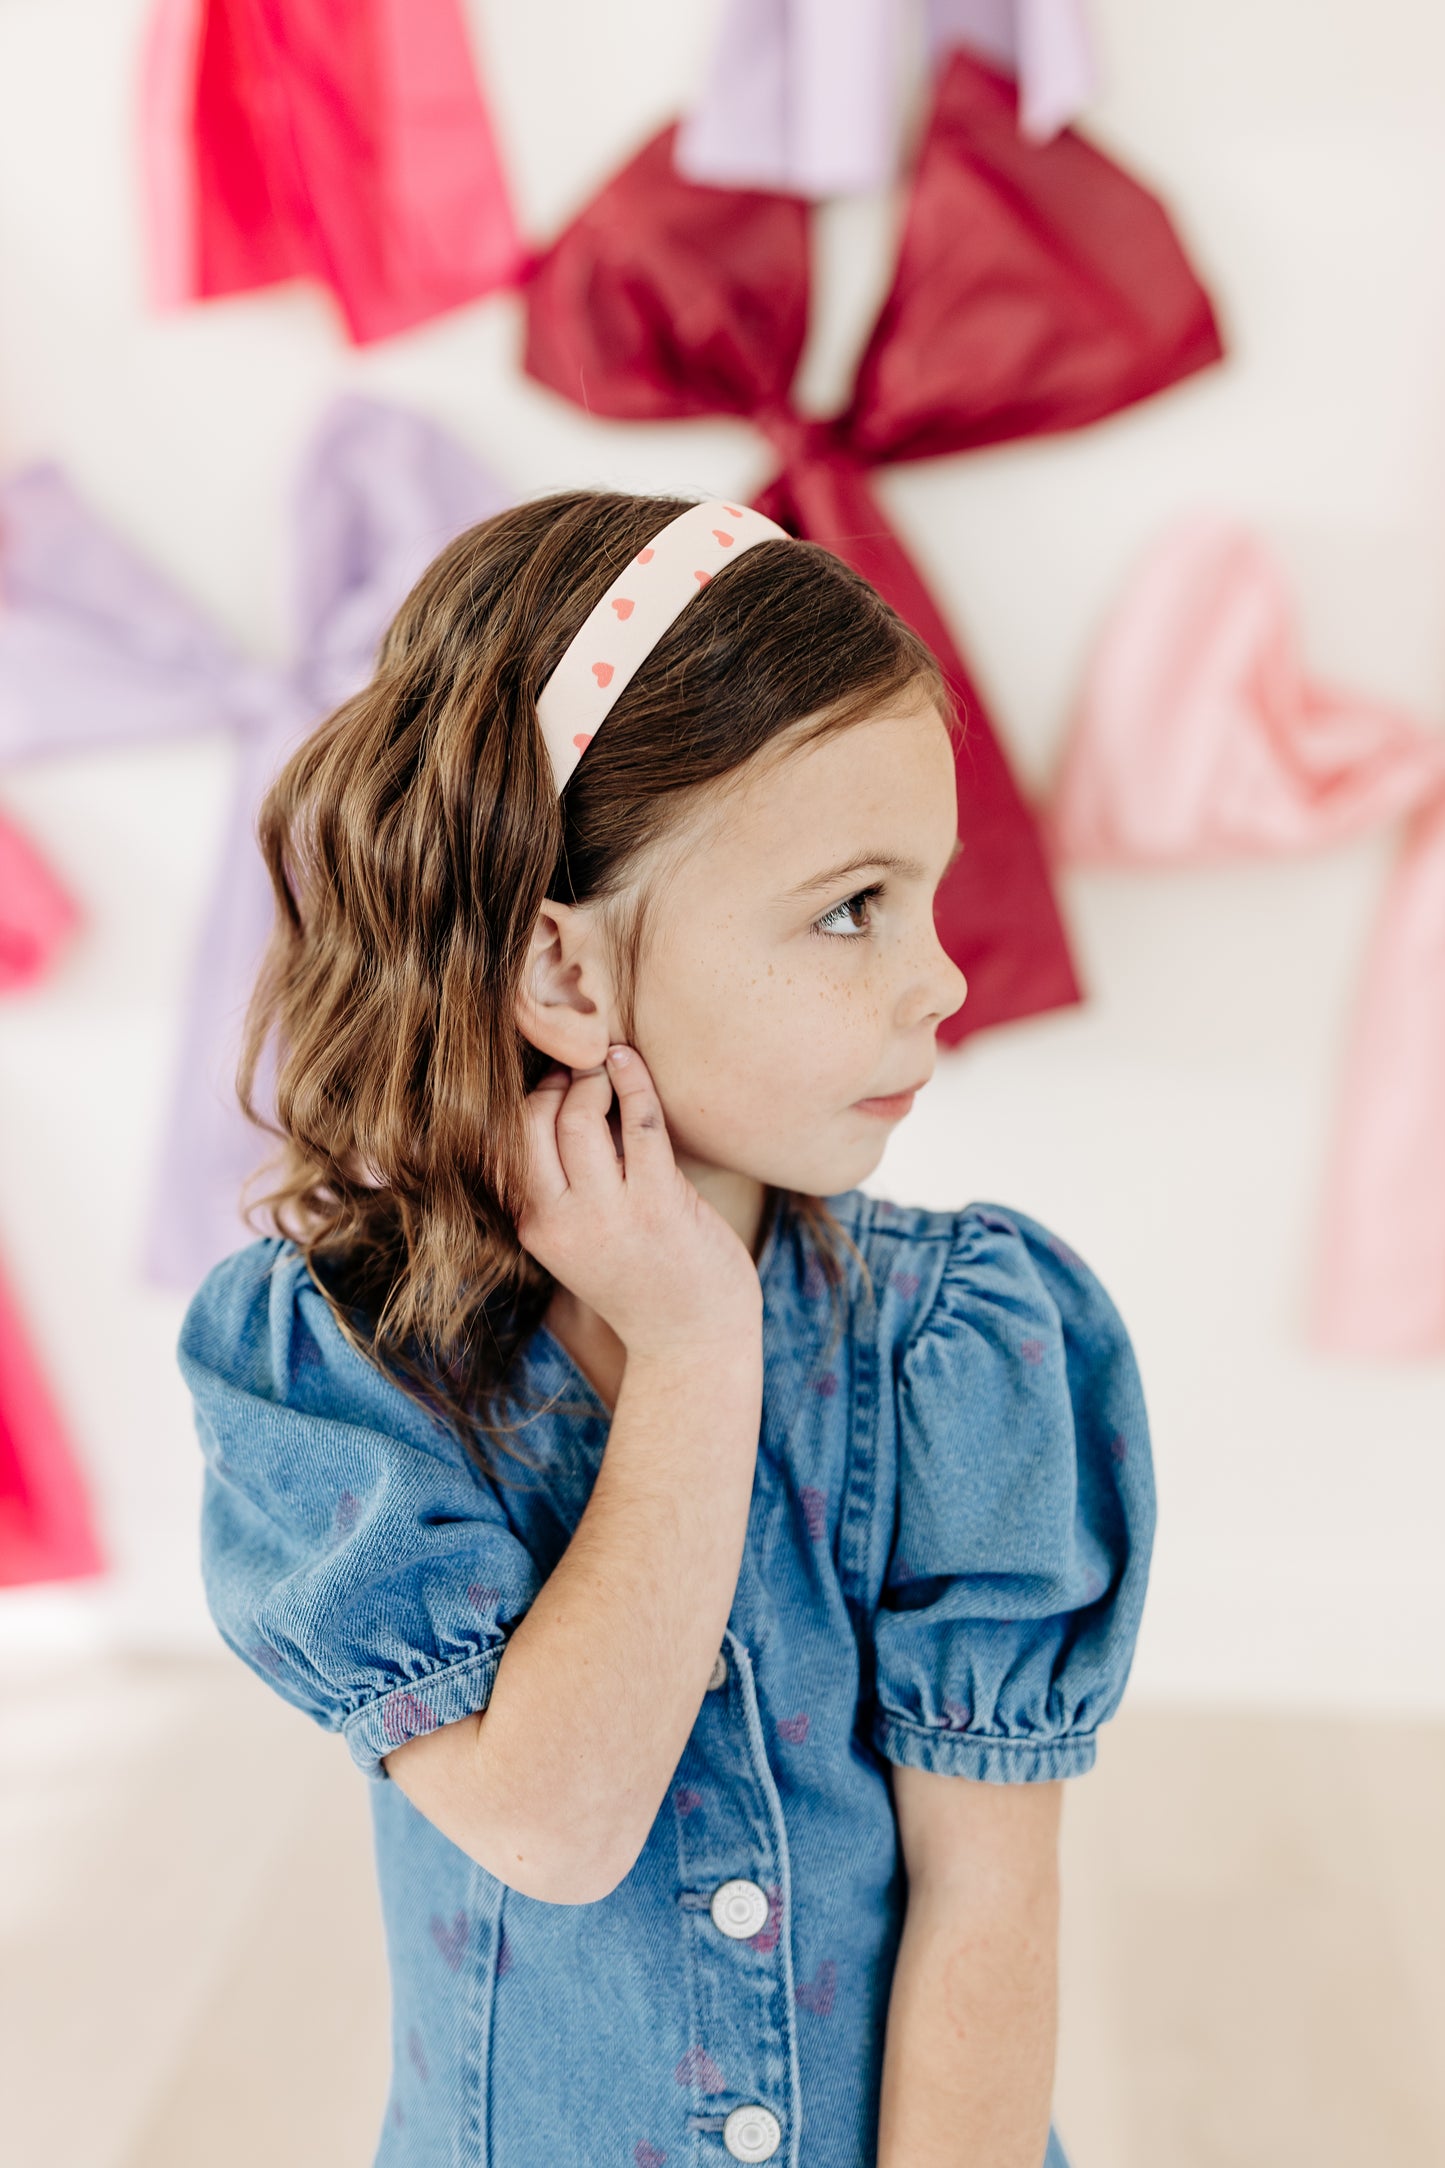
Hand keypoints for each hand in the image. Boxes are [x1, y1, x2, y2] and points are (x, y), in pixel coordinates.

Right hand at [516, 1045, 763, 1359]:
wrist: (691, 1342)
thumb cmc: (641, 1279)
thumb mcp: (578, 1239)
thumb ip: (562, 1184)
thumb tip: (559, 1100)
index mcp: (533, 1227)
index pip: (500, 1144)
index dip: (522, 1098)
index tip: (550, 1076)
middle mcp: (559, 1222)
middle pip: (528, 1123)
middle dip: (551, 1082)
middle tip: (579, 1066)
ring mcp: (608, 1215)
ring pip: (579, 1116)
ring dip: (593, 1077)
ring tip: (608, 1065)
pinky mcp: (658, 1205)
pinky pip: (639, 1123)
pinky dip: (634, 1081)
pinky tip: (631, 1062)